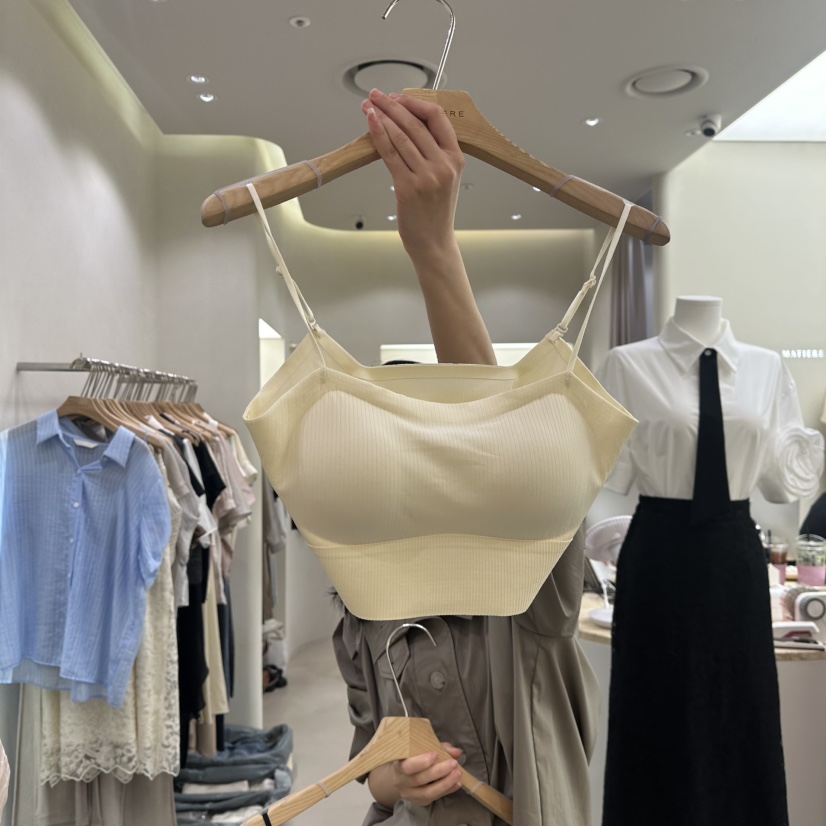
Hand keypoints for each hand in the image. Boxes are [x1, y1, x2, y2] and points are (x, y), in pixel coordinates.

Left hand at [362, 88, 464, 257]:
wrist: (434, 242)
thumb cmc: (436, 211)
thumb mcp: (446, 178)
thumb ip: (434, 152)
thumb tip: (408, 124)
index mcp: (456, 158)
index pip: (438, 117)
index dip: (415, 103)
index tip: (398, 98)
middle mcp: (444, 165)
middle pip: (415, 123)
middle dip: (392, 105)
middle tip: (376, 95)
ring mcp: (427, 176)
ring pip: (401, 136)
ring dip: (381, 116)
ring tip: (368, 106)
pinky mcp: (408, 187)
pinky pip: (390, 153)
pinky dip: (378, 134)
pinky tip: (370, 122)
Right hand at [368, 743, 463, 808]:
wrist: (402, 775)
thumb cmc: (413, 757)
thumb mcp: (421, 748)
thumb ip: (439, 748)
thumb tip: (457, 751)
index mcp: (398, 765)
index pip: (408, 766)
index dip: (421, 762)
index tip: (436, 754)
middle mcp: (401, 781)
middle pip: (420, 779)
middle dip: (439, 771)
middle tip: (453, 763)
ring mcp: (409, 794)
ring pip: (427, 792)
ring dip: (445, 783)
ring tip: (458, 774)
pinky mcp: (418, 802)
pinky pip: (434, 798)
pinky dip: (447, 790)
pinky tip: (457, 783)